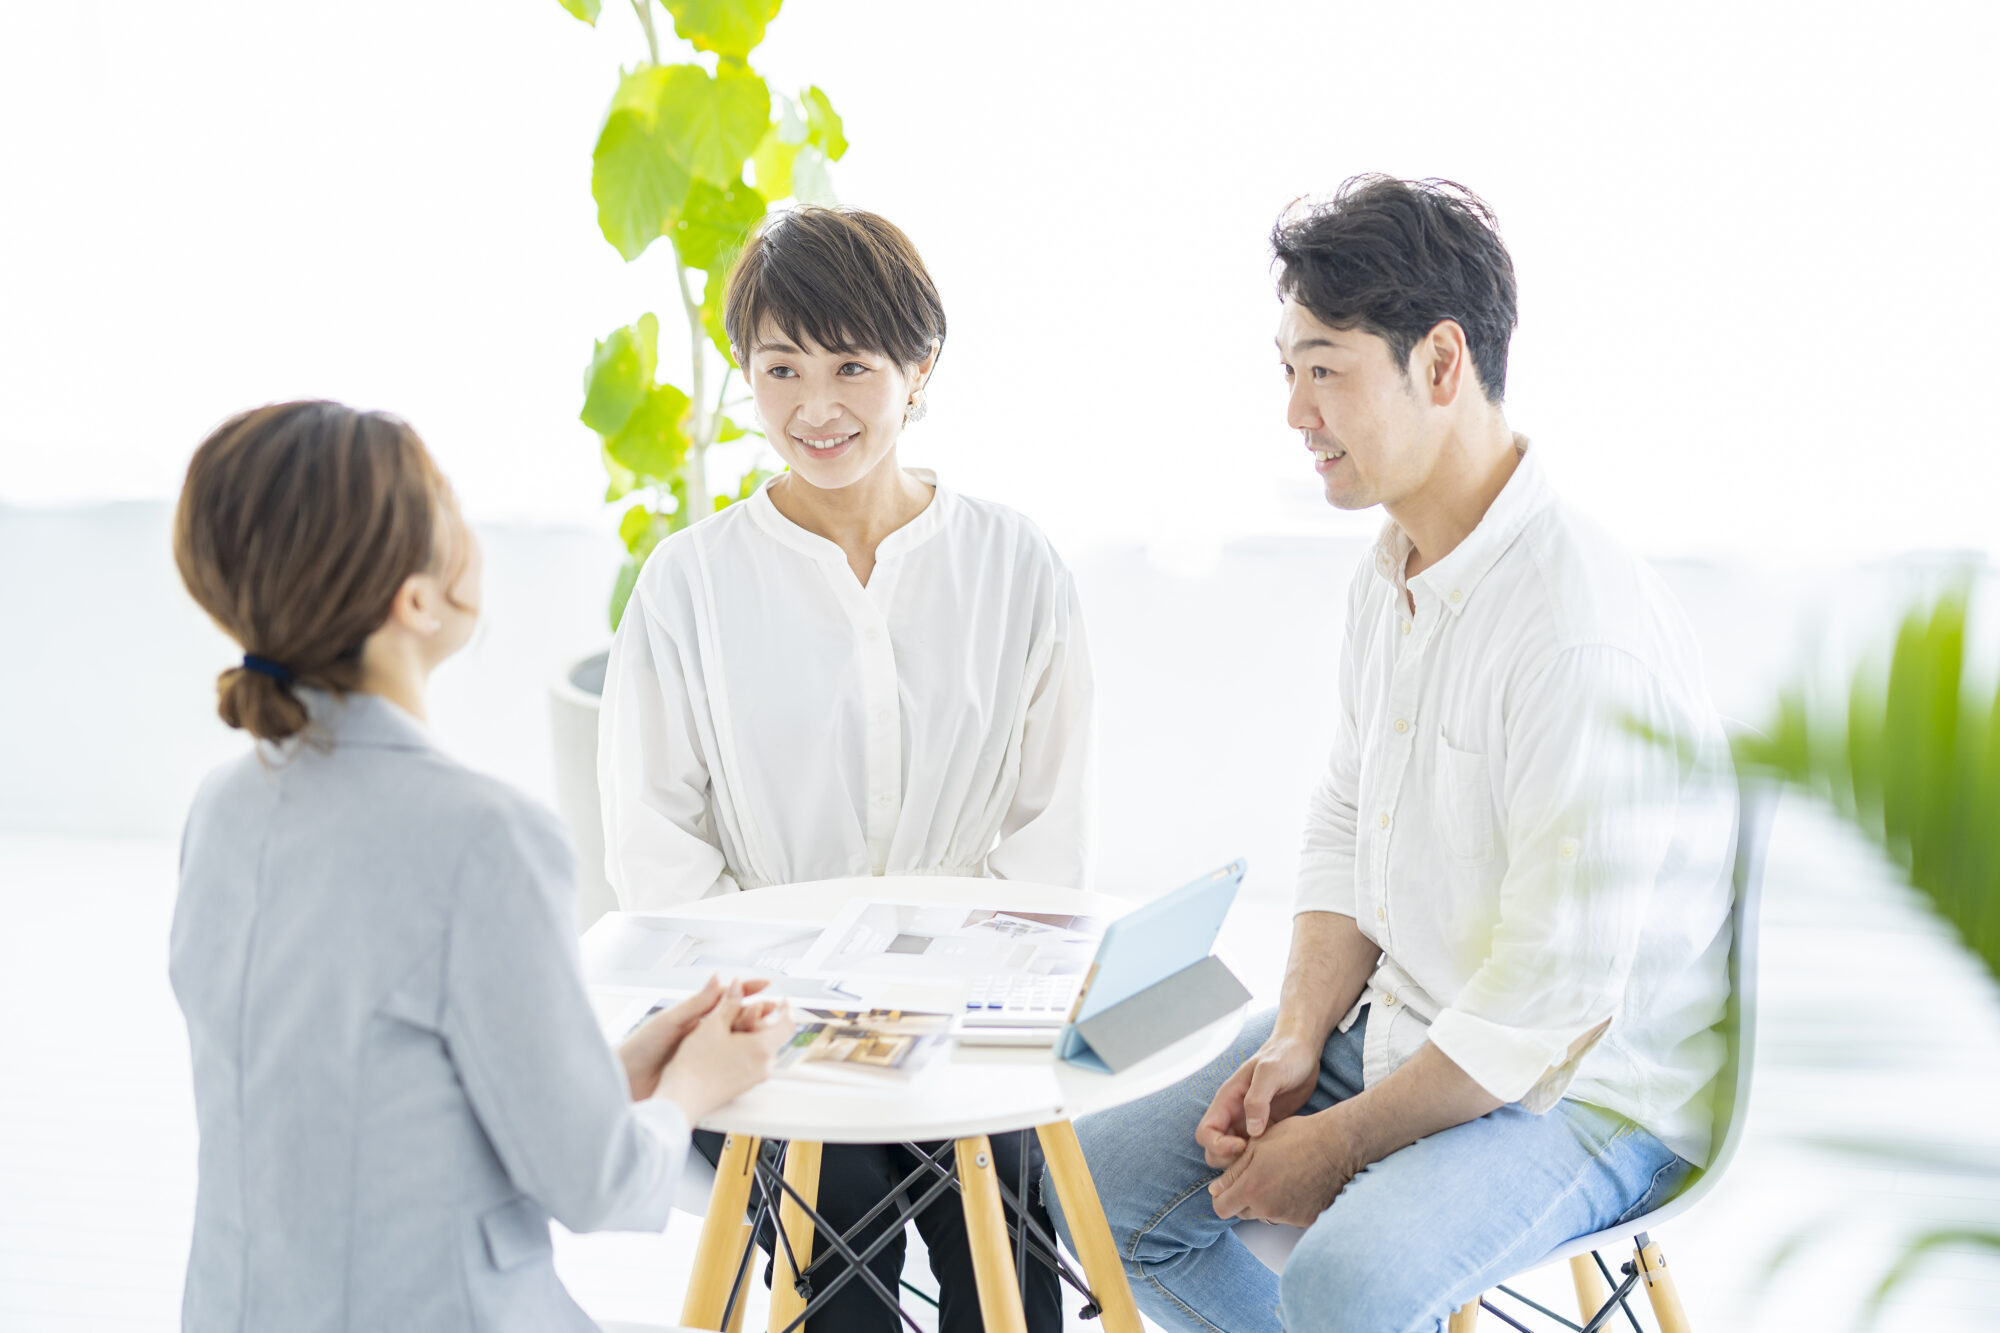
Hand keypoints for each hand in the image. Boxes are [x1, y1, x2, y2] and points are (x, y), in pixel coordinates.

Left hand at [617, 974, 772, 1100]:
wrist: (626, 1080)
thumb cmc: (640, 1048)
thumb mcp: (670, 1021)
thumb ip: (696, 1003)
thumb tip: (718, 977)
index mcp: (694, 1015)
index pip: (726, 997)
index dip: (747, 990)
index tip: (766, 984)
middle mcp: (701, 1031)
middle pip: (737, 1019)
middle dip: (758, 1013)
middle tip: (776, 1011)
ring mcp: (703, 1052)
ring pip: (736, 1040)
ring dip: (754, 1036)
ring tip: (770, 1032)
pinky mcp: (703, 1071)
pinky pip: (728, 1062)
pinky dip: (744, 1059)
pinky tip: (755, 1060)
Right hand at [656, 979, 794, 1123]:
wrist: (682, 1099)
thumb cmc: (695, 1064)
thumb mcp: (713, 1025)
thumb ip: (730, 1003)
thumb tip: (739, 985)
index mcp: (762, 1048)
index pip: (788, 1024)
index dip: (786, 1008)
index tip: (780, 1000)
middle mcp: (764, 1066)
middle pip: (774, 1036)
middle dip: (763, 1020)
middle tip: (745, 1009)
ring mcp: (755, 1078)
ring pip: (762, 1049)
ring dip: (752, 1034)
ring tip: (729, 1027)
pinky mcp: (744, 1086)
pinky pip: (753, 1062)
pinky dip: (745, 1049)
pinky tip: (723, 1046)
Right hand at [1195, 1030, 1321, 1167]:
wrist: (1303, 1051)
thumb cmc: (1285, 1056)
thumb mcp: (1270, 1071)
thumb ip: (1257, 1099)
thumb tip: (1252, 1131)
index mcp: (1227, 1100)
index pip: (1205, 1133)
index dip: (1218, 1145)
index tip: (1243, 1145)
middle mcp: (1233, 1114)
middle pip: (1214, 1149)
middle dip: (1228, 1160)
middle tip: (1255, 1156)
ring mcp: (1248, 1122)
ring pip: (1233, 1154)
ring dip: (1243, 1163)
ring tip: (1267, 1158)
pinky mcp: (1265, 1128)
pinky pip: (1254, 1151)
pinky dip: (1259, 1159)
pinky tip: (1278, 1156)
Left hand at [1207, 1106, 1361, 1226]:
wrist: (1338, 1145)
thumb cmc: (1296, 1138)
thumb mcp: (1257, 1146)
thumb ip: (1233, 1171)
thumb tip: (1215, 1190)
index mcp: (1251, 1188)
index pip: (1221, 1209)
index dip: (1223, 1197)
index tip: (1230, 1186)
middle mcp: (1267, 1209)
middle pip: (1243, 1213)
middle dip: (1245, 1198)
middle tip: (1260, 1176)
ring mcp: (1289, 1217)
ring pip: (1265, 1215)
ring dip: (1267, 1202)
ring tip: (1282, 1177)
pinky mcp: (1306, 1220)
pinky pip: (1288, 1217)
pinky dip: (1289, 1206)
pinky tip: (1299, 1185)